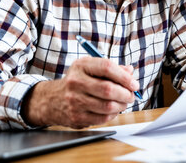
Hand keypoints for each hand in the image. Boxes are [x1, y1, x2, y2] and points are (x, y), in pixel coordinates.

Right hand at [22, 57, 138, 128]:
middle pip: (108, 89)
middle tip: (131, 95)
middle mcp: (76, 82)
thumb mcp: (89, 68)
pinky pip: (102, 118)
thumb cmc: (76, 81)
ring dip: (121, 106)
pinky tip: (113, 110)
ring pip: (107, 106)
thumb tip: (130, 72)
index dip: (124, 77)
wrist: (51, 99)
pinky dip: (112, 115)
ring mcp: (75, 101)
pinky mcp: (76, 117)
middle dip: (125, 94)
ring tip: (123, 103)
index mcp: (81, 66)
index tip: (134, 84)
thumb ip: (111, 68)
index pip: (107, 67)